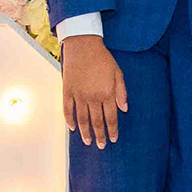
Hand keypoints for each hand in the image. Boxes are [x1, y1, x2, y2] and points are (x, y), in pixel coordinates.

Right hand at [61, 33, 125, 149]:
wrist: (83, 45)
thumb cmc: (103, 58)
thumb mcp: (118, 73)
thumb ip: (121, 92)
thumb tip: (124, 109)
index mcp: (107, 93)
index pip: (111, 117)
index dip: (112, 130)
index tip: (113, 139)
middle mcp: (93, 97)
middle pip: (96, 121)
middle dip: (100, 135)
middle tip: (100, 146)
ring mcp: (78, 95)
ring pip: (81, 119)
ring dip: (85, 132)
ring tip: (88, 142)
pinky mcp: (67, 90)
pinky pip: (67, 109)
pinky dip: (69, 120)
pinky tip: (72, 128)